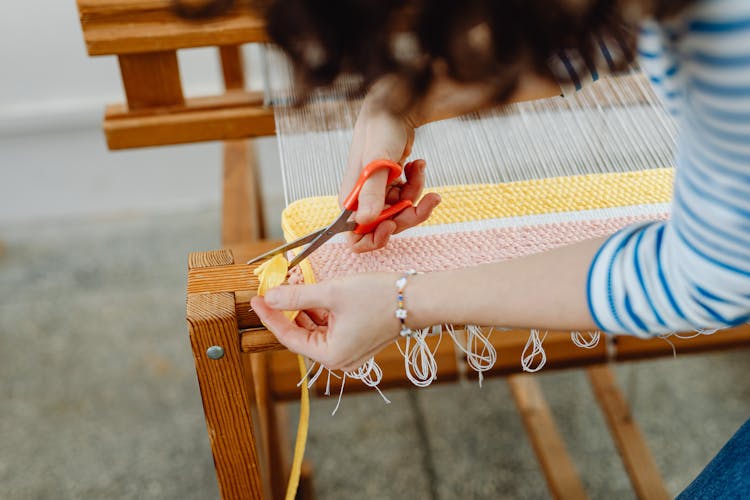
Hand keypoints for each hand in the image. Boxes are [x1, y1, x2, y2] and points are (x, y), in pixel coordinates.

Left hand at [251, 273, 403, 370]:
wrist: (416, 299)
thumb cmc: (379, 297)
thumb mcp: (332, 293)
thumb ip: (297, 297)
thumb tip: (270, 297)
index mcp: (330, 355)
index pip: (289, 336)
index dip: (270, 316)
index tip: (257, 299)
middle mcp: (338, 359)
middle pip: (301, 334)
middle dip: (287, 311)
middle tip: (273, 289)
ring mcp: (348, 351)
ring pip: (314, 330)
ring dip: (303, 310)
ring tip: (293, 288)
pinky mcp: (356, 341)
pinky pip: (329, 328)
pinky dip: (319, 312)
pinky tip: (313, 295)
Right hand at [341, 85, 440, 252]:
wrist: (396, 107)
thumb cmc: (381, 129)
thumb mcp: (378, 161)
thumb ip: (371, 192)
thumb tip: (363, 222)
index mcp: (350, 199)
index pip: (355, 238)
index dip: (374, 239)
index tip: (392, 226)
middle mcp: (362, 200)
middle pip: (385, 228)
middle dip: (407, 215)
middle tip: (426, 200)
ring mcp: (378, 194)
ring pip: (401, 214)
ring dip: (415, 194)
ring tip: (418, 169)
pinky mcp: (392, 186)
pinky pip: (408, 199)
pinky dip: (416, 184)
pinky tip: (416, 164)